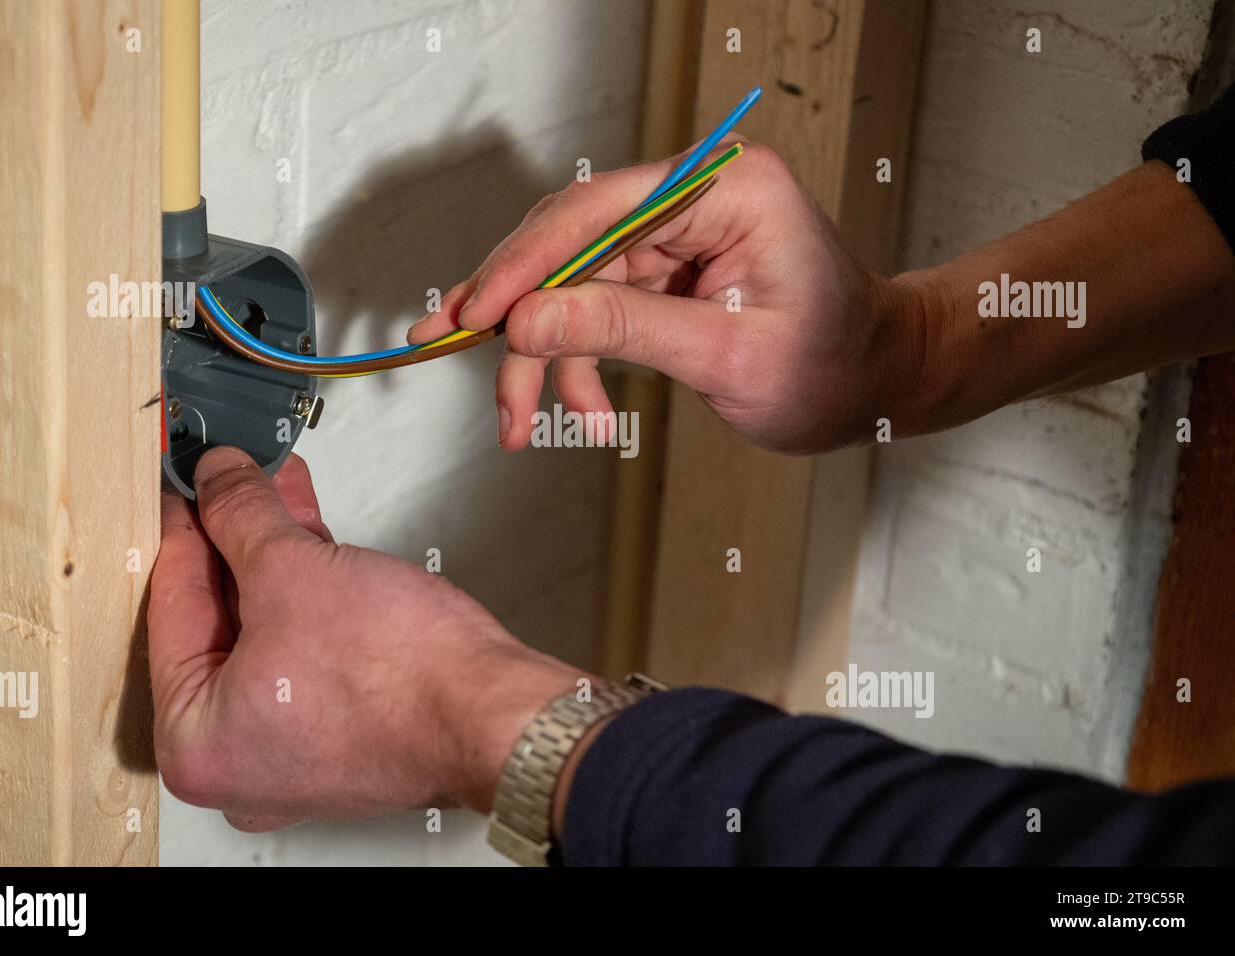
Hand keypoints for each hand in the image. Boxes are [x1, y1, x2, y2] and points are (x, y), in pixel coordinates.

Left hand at [149, 447, 581, 829]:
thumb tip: (216, 478)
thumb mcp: (291, 570)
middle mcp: (235, 763)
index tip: (185, 483)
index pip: (172, 609)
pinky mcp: (340, 737)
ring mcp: (291, 754)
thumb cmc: (400, 676)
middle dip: (237, 538)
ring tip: (281, 489)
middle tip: (232, 478)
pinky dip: (308, 597)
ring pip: (266, 634)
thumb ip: (239, 514)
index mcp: (197, 744)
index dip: (184, 527)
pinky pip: (304, 654)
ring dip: (276, 557)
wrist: (493, 715)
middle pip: (220, 623)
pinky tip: (315, 538)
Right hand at [407, 141, 923, 454]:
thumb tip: (527, 320)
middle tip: (459, 358)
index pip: (595, 210)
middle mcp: (693, 194)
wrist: (876, 381)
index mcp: (724, 187)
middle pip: (569, 243)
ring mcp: (676, 230)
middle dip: (518, 314)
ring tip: (523, 423)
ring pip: (571, 283)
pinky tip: (586, 411)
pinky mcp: (665, 267)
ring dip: (543, 354)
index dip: (524, 265)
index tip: (473, 316)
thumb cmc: (834, 365)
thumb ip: (625, 331)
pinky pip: (596, 307)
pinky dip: (579, 361)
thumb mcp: (726, 357)